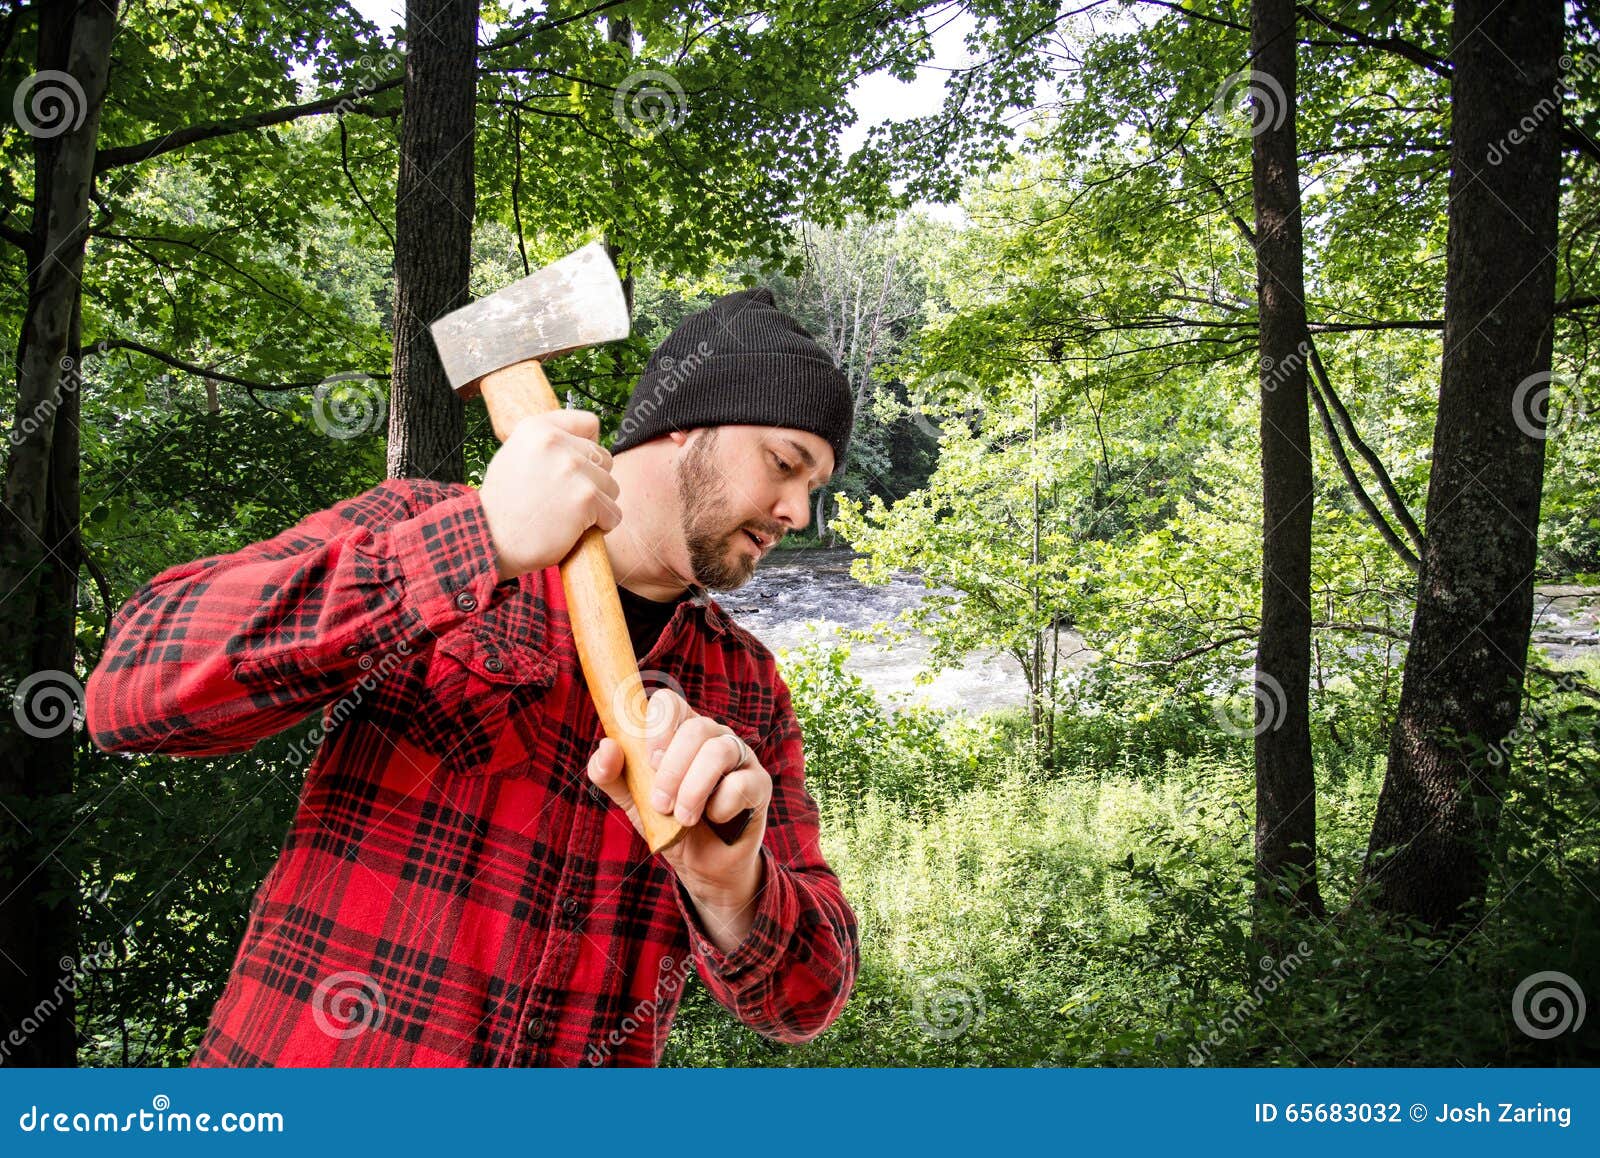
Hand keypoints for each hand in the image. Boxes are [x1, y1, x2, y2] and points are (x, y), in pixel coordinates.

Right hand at [479, 409, 620, 580]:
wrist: (490, 541)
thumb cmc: (503, 505)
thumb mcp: (515, 456)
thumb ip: (548, 444)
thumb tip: (588, 440)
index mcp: (538, 428)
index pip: (589, 423)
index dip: (588, 448)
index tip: (574, 467)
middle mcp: (557, 442)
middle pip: (604, 459)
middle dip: (592, 481)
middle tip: (564, 499)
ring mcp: (573, 469)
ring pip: (612, 487)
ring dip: (597, 506)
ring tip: (567, 516)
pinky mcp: (586, 497)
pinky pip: (613, 514)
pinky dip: (601, 526)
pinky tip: (574, 530)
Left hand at [586, 689, 770, 952]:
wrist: (700, 865)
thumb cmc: (667, 822)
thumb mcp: (631, 799)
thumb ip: (611, 773)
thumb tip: (607, 745)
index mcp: (680, 731)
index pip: (669, 702)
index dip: (656, 728)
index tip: (649, 763)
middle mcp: (712, 735)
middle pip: (696, 727)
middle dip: (672, 771)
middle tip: (660, 804)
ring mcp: (740, 756)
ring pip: (718, 751)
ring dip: (693, 789)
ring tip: (683, 818)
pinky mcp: (759, 783)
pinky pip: (740, 783)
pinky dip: (719, 806)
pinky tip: (714, 818)